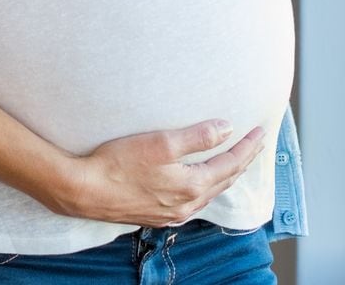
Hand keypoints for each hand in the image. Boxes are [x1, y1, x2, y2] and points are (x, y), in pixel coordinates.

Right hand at [47, 120, 268, 226]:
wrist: (83, 190)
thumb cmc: (118, 163)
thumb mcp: (162, 143)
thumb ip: (198, 136)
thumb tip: (227, 128)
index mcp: (192, 187)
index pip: (231, 164)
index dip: (248, 147)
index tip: (261, 131)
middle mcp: (186, 206)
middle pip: (224, 181)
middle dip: (242, 161)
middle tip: (255, 144)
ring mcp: (171, 214)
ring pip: (209, 193)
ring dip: (225, 175)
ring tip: (234, 161)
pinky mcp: (155, 215)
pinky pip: (192, 202)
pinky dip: (205, 187)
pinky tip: (201, 183)